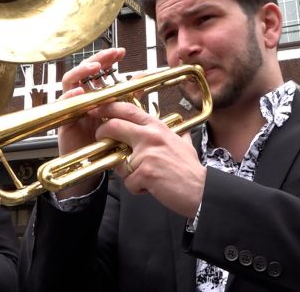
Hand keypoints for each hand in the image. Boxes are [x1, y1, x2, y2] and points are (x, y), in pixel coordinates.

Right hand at [56, 47, 125, 197]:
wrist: (91, 166)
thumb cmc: (102, 141)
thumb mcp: (118, 115)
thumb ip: (128, 97)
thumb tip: (141, 78)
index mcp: (93, 94)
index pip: (97, 70)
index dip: (107, 59)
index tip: (121, 52)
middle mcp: (80, 98)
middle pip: (82, 71)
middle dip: (95, 60)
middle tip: (110, 55)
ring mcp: (70, 107)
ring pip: (68, 82)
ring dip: (81, 73)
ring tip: (93, 68)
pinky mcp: (63, 120)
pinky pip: (62, 105)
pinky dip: (70, 97)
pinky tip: (80, 92)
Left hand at [93, 101, 205, 218]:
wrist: (201, 191)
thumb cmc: (190, 170)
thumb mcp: (184, 144)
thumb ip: (178, 135)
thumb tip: (182, 130)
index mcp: (158, 128)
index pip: (128, 109)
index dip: (109, 108)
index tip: (97, 109)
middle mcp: (150, 136)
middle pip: (113, 127)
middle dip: (102, 133)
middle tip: (102, 139)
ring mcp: (146, 154)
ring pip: (119, 162)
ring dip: (129, 174)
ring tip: (147, 178)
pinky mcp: (145, 172)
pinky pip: (128, 183)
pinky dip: (138, 189)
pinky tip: (152, 187)